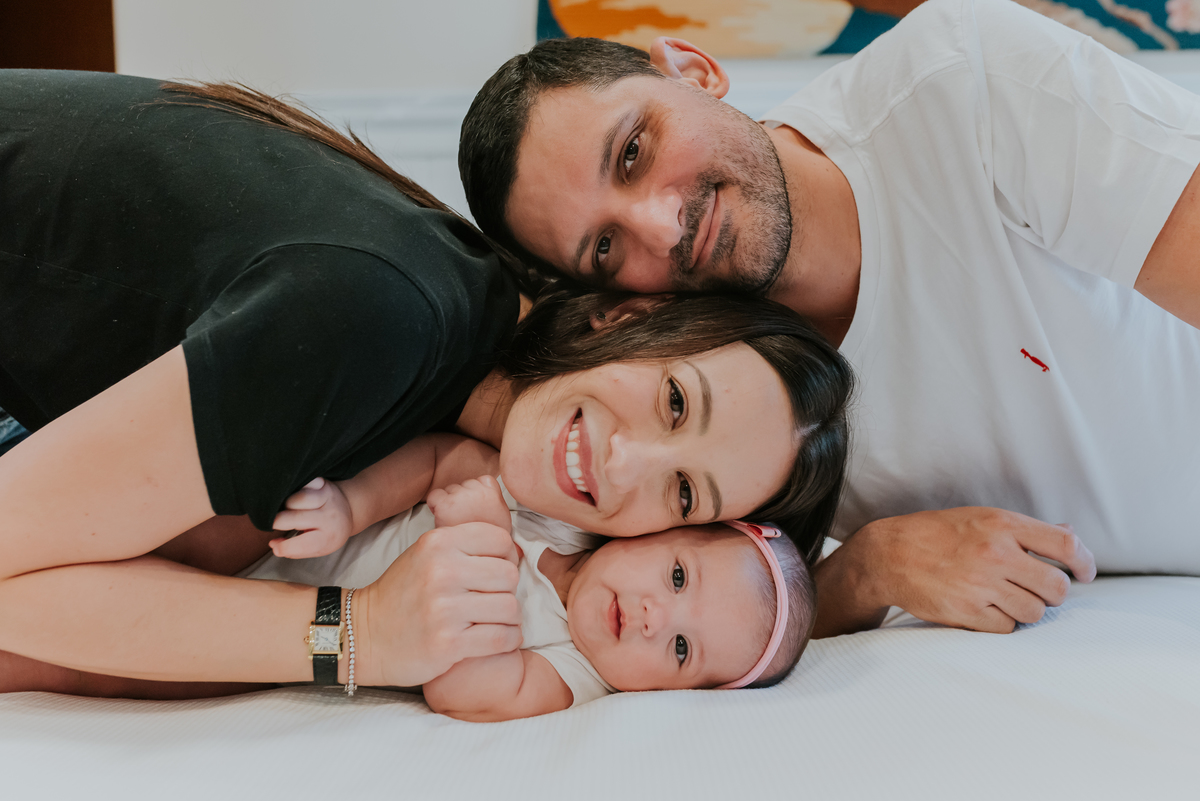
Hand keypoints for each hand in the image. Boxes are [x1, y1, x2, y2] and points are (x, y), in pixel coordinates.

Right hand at [269, 478, 353, 558]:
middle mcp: (329, 517)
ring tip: (287, 509)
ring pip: (296, 499)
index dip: (283, 548)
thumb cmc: (327, 533)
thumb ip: (295, 551)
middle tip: (275, 523)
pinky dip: (295, 489)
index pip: (302, 544)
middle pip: (293, 518)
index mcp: (328, 537)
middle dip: (277, 522)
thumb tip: (273, 544)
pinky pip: (302, 484)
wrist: (349, 510)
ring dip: (286, 504)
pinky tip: (296, 495)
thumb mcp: (317, 548)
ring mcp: (327, 498)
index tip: (275, 545)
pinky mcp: (323, 483)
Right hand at [352, 520, 522, 686]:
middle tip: (493, 601)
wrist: (364, 635)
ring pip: (510, 607)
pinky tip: (495, 639)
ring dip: (509, 618)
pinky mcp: (448, 642)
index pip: (500, 540)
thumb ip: (465, 547)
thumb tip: (517, 550)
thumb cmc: (403, 594)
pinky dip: (508, 640)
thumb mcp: (426, 554)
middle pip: (509, 574)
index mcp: (438, 542)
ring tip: (494, 621)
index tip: (495, 573)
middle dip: (507, 590)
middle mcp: (442, 570)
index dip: (506, 557)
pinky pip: (503, 637)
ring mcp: (445, 608)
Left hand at [427, 475, 511, 531]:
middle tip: (465, 515)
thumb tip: (487, 487)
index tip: (478, 506)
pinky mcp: (445, 505)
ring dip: (450, 500)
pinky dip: (435, 504)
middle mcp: (478, 494)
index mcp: (493, 496)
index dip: (479, 492)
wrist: (471, 558)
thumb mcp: (501, 516)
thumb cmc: (483, 539)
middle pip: (466, 484)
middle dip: (464, 496)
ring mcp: (461, 498)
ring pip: (450, 488)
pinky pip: (435, 496)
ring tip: (455, 518)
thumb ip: (495, 497)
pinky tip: (443, 516)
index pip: (484, 480)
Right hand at [849, 507, 1096, 633]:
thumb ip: (1025, 530)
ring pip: (1035, 611)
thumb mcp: (980, 519)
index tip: (1084, 573)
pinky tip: (985, 608)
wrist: (888, 556)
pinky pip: (1007, 627)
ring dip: (1026, 609)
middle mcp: (995, 553)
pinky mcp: (967, 611)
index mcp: (1001, 524)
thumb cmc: (936, 534)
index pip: (1066, 545)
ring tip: (1006, 598)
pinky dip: (1001, 622)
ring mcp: (981, 585)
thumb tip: (1070, 534)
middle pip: (1057, 587)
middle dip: (1052, 592)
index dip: (1084, 563)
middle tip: (1036, 589)